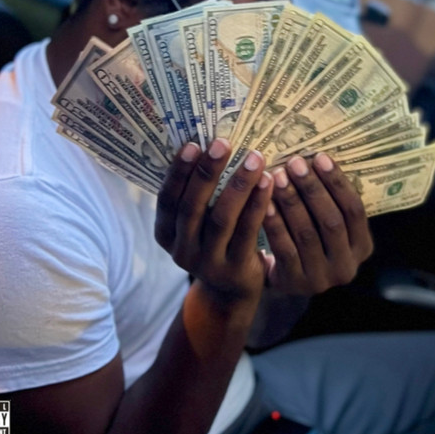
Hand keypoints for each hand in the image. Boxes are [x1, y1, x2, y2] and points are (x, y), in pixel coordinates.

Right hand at [155, 139, 273, 302]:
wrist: (230, 290)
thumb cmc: (214, 240)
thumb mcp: (196, 223)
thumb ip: (196, 194)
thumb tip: (207, 143)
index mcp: (166, 233)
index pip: (167, 199)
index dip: (178, 172)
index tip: (192, 143)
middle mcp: (181, 250)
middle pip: (192, 207)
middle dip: (207, 172)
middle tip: (223, 143)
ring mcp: (207, 263)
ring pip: (221, 219)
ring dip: (238, 185)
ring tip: (254, 158)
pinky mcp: (235, 270)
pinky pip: (247, 232)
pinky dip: (257, 205)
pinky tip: (268, 182)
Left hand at [261, 152, 372, 294]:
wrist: (286, 278)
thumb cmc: (309, 239)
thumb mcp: (326, 224)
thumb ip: (328, 199)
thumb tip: (312, 156)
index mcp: (362, 246)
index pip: (355, 210)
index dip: (337, 183)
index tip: (319, 157)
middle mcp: (347, 266)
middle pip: (331, 221)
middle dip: (312, 188)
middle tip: (294, 163)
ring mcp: (322, 278)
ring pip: (307, 233)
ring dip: (292, 202)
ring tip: (278, 176)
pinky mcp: (296, 283)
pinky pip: (285, 249)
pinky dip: (276, 224)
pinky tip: (265, 203)